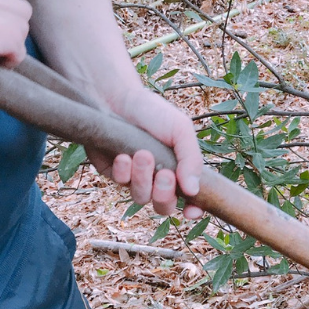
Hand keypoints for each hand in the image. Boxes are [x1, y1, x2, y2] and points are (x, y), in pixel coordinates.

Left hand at [86, 88, 203, 218]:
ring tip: (141, 155)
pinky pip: (120, 184)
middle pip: (164, 206)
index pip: (191, 200)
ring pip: (141, 198)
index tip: (192, 210)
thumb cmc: (153, 112)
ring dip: (143, 179)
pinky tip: (123, 155)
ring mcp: (135, 178)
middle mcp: (158, 178)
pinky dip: (123, 172)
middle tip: (164, 174)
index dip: (193, 209)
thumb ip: (191, 160)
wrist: (116, 98)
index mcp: (180, 169)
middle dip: (164, 193)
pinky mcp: (113, 174)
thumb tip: (195, 191)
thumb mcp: (181, 131)